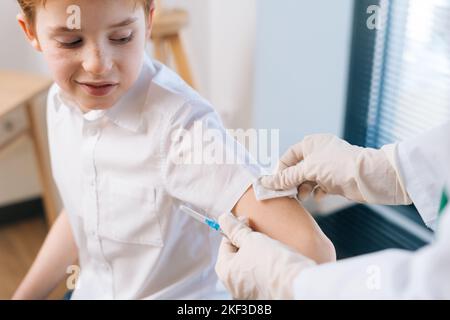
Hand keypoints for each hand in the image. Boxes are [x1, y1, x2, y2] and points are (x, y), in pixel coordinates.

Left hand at [215, 214, 315, 299]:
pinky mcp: (263, 296)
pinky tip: (274, 259)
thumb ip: (235, 229)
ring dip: (255, 254)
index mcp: (225, 272)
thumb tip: (223, 219)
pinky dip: (263, 267)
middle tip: (258, 231)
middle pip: (236, 256)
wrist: (298, 284)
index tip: (246, 220)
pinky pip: (259, 277)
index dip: (236, 229)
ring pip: (248, 266)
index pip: (225, 244)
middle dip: (245, 242)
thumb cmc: (273, 262)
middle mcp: (233, 286)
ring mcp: (248, 293)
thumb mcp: (252, 239)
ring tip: (268, 245)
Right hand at [261, 134, 410, 204]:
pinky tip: (318, 196)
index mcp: (311, 144)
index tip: (276, 183)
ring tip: (303, 196)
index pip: (289, 156)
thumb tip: (265, 182)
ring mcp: (328, 167)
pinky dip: (317, 192)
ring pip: (308, 179)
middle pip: (297, 169)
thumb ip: (286, 177)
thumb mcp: (308, 169)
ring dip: (304, 188)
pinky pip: (320, 187)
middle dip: (292, 182)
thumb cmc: (338, 166)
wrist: (368, 177)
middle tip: (287, 194)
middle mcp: (319, 153)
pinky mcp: (335, 180)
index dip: (281, 170)